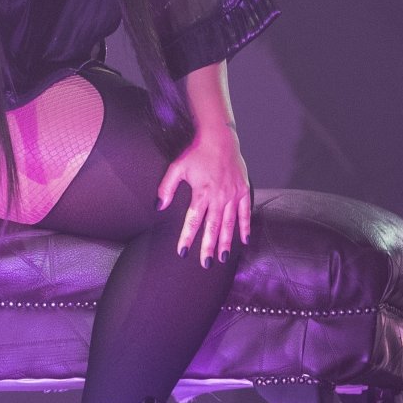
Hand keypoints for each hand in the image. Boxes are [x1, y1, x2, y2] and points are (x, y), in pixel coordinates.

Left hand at [156, 124, 251, 266]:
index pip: (193, 221)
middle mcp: (219, 197)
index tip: (182, 252)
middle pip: (212, 227)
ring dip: (225, 241)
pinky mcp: (243, 190)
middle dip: (208, 247)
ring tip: (221, 258)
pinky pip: (245, 212)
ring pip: (229, 223)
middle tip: (205, 264)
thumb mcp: (177, 168)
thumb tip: (158, 206)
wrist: (220, 138)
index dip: (187, 237)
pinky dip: (244, 227)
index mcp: (202, 193)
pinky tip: (243, 240)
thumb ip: (166, 188)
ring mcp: (233, 195)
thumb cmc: (197, 153)